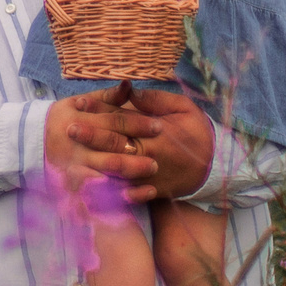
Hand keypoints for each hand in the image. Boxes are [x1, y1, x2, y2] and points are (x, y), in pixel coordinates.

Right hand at [44, 82, 165, 200]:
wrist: (32, 141)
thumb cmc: (64, 118)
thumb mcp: (79, 102)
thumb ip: (106, 97)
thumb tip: (129, 85)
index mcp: (78, 119)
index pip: (112, 121)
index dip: (137, 124)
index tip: (160, 126)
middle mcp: (75, 144)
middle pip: (109, 149)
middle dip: (135, 156)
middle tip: (157, 161)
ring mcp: (72, 165)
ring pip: (103, 172)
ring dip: (127, 176)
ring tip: (150, 180)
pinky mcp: (70, 184)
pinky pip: (94, 194)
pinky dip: (112, 197)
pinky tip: (132, 198)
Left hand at [45, 83, 212, 204]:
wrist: (217, 165)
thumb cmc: (196, 131)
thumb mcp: (183, 108)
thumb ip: (155, 100)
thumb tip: (129, 91)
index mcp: (156, 132)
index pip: (123, 118)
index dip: (101, 109)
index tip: (80, 103)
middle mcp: (150, 154)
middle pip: (116, 144)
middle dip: (91, 135)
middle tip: (69, 128)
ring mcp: (150, 175)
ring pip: (119, 170)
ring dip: (95, 163)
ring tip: (73, 157)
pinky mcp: (153, 191)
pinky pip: (131, 194)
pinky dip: (113, 193)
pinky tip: (93, 189)